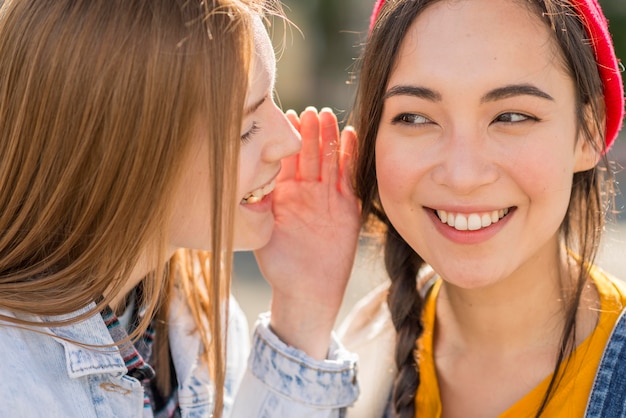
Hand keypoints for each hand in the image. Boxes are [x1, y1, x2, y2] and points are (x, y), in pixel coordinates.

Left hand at [254, 107, 359, 358]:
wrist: (306, 290)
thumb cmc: (280, 265)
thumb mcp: (263, 232)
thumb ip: (258, 206)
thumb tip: (248, 177)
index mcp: (284, 195)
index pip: (284, 160)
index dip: (285, 140)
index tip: (284, 117)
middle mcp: (306, 192)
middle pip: (308, 155)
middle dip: (308, 133)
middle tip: (308, 112)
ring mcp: (327, 198)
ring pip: (329, 161)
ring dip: (329, 139)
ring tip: (328, 117)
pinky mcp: (346, 207)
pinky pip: (349, 178)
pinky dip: (351, 157)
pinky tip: (351, 136)